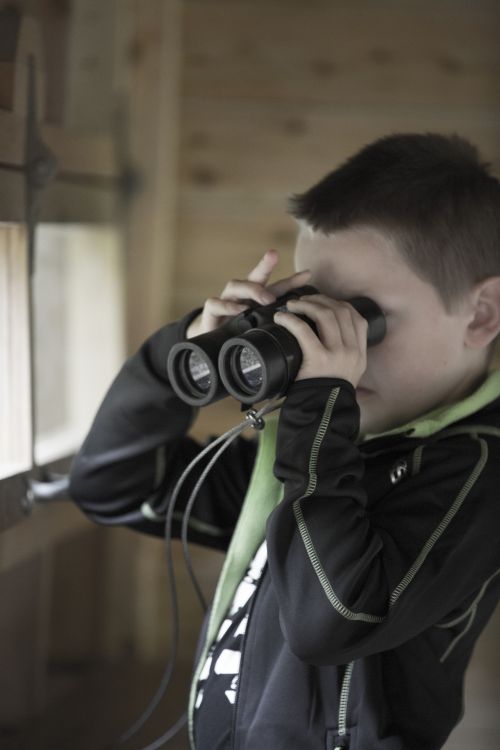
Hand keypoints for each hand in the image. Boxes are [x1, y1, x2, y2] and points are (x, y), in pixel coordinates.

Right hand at [186, 249, 310, 337]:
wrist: (213, 347)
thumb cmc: (240, 335)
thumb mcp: (260, 330)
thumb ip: (276, 326)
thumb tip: (301, 331)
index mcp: (257, 300)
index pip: (276, 287)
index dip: (291, 281)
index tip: (307, 274)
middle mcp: (242, 296)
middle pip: (255, 276)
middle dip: (265, 265)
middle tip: (276, 261)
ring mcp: (226, 301)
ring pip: (235, 285)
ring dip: (252, 290)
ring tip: (267, 299)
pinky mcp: (211, 312)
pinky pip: (215, 303)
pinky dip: (228, 305)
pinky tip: (240, 309)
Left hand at [273, 294, 367, 386]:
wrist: (321, 414)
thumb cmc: (326, 393)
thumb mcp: (346, 373)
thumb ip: (343, 352)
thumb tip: (326, 331)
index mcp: (359, 353)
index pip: (356, 317)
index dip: (339, 304)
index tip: (324, 303)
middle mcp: (352, 351)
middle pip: (340, 311)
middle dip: (320, 300)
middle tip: (303, 301)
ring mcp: (337, 355)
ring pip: (325, 315)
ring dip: (306, 305)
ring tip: (292, 306)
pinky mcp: (319, 359)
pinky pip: (304, 331)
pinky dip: (291, 320)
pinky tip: (282, 318)